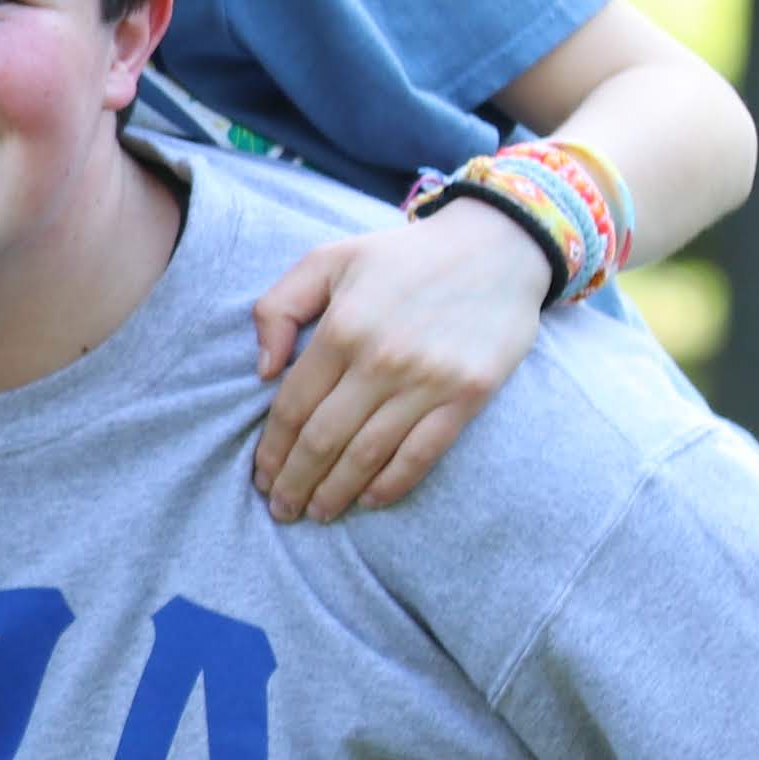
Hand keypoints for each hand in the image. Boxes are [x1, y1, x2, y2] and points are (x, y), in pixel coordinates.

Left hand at [247, 210, 547, 521]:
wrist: (498, 247)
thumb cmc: (402, 257)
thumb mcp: (328, 259)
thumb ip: (278, 307)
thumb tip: (261, 370)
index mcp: (341, 328)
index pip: (292, 407)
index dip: (272, 450)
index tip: (260, 476)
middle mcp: (381, 360)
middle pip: (324, 439)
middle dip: (295, 481)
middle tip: (281, 509)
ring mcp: (428, 381)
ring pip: (368, 455)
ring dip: (336, 492)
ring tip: (315, 513)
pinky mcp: (468, 395)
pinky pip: (422, 453)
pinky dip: (391, 484)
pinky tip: (368, 501)